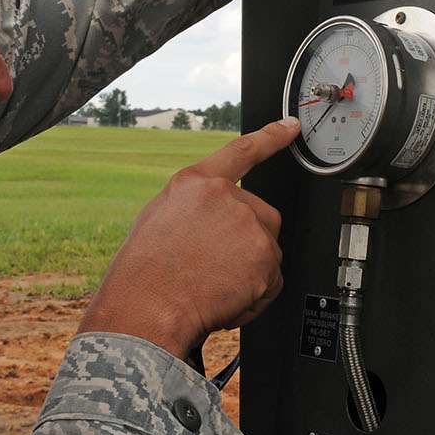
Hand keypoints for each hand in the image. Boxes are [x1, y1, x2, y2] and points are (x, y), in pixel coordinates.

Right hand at [79, 117, 298, 359]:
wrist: (148, 307)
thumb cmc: (144, 274)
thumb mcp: (159, 220)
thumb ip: (194, 208)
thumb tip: (213, 218)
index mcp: (195, 183)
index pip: (242, 151)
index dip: (271, 137)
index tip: (290, 127)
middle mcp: (225, 197)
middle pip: (260, 215)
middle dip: (247, 241)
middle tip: (215, 265)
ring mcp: (248, 224)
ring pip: (267, 248)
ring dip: (251, 269)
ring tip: (214, 284)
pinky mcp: (264, 256)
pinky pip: (272, 279)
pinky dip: (256, 294)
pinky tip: (226, 297)